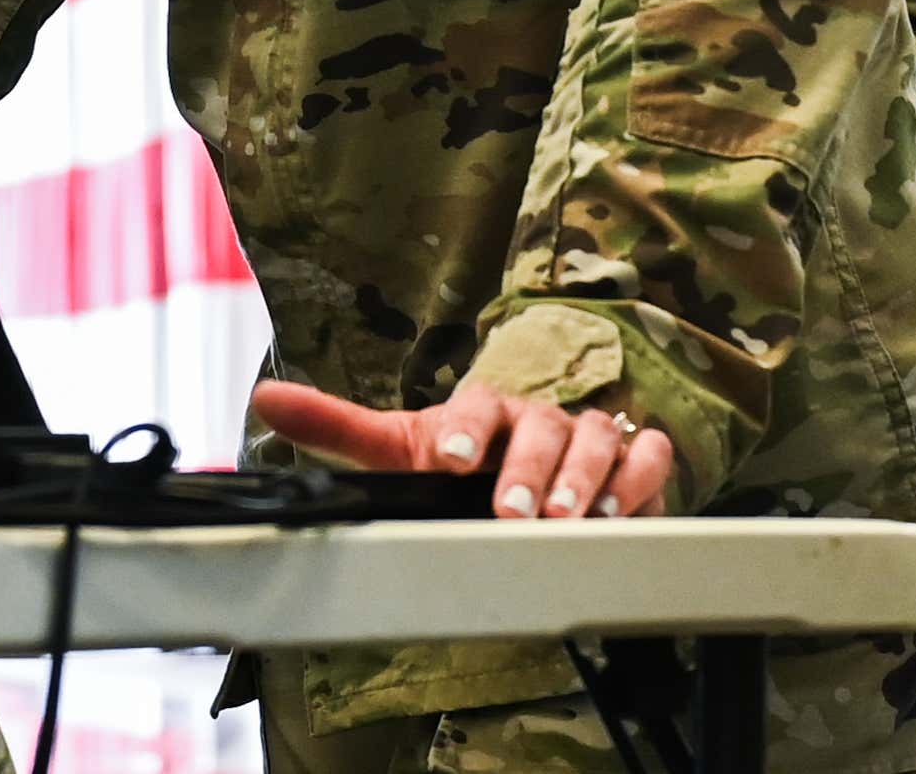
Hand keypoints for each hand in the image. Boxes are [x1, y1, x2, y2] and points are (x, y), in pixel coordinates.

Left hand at [248, 377, 674, 519]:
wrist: (532, 479)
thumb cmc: (463, 465)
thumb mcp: (402, 449)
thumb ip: (340, 429)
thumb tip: (267, 397)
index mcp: (484, 411)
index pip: (477, 404)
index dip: (466, 428)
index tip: (452, 459)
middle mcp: (538, 418)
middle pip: (542, 426)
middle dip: (529, 470)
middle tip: (513, 511)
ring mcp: (590, 436)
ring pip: (598, 436)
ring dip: (587, 476)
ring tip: (572, 517)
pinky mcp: (633, 463)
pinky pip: (648, 454)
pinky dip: (640, 476)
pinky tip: (624, 507)